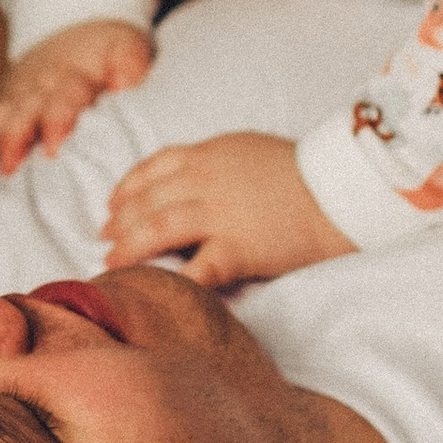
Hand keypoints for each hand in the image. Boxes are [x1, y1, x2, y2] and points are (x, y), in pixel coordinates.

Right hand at [0, 20, 154, 174]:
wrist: (76, 25)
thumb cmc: (107, 50)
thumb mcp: (126, 49)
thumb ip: (129, 68)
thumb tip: (126, 87)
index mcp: (73, 75)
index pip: (63, 96)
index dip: (57, 120)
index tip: (54, 147)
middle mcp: (39, 87)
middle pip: (23, 112)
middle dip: (14, 139)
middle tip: (10, 167)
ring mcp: (17, 97)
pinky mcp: (4, 108)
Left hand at [101, 129, 353, 286]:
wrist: (339, 188)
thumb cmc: (302, 169)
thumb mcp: (247, 149)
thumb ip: (214, 163)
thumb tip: (188, 178)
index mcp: (207, 155)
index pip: (152, 168)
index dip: (126, 187)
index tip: (111, 205)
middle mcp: (205, 181)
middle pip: (147, 199)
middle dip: (120, 221)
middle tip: (104, 239)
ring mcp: (220, 215)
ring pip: (158, 228)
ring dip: (130, 248)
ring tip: (113, 263)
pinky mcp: (237, 249)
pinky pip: (197, 269)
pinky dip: (172, 281)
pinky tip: (157, 292)